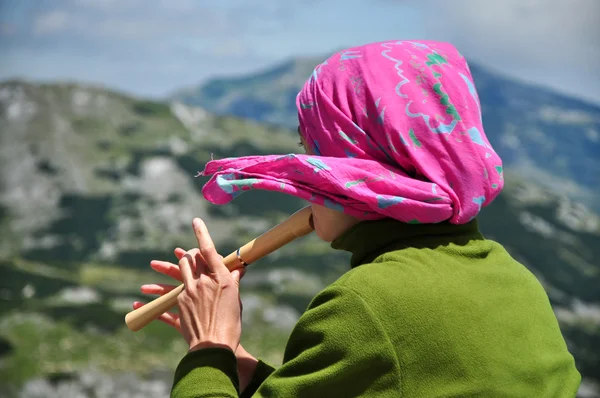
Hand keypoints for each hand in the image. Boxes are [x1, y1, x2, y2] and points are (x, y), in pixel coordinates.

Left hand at [134, 222, 258, 389]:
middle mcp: (199, 284)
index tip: (196, 221)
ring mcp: (186, 297)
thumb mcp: (235, 300)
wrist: (215, 346)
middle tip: (180, 253)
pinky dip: (150, 306)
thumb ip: (233, 282)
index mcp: (217, 279)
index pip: (208, 251)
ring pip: (171, 281)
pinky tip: (136, 303)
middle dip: (184, 257)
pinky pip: (161, 309)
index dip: (201, 234)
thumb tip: (238, 269)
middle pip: (188, 263)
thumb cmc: (231, 323)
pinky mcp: (177, 312)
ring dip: (161, 275)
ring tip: (152, 268)